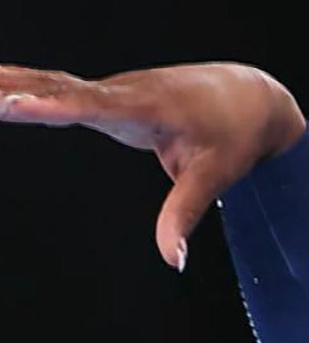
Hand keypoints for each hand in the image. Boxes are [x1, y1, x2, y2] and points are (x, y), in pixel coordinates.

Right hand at [0, 61, 307, 271]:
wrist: (249, 95)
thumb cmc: (233, 135)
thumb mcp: (214, 178)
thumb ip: (185, 215)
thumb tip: (172, 259)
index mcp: (148, 107)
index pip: (92, 106)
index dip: (54, 107)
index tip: (15, 105)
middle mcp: (123, 91)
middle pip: (58, 87)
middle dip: (13, 89)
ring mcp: (112, 89)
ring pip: (51, 82)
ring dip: (7, 82)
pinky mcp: (106, 95)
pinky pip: (56, 87)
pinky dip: (21, 86)